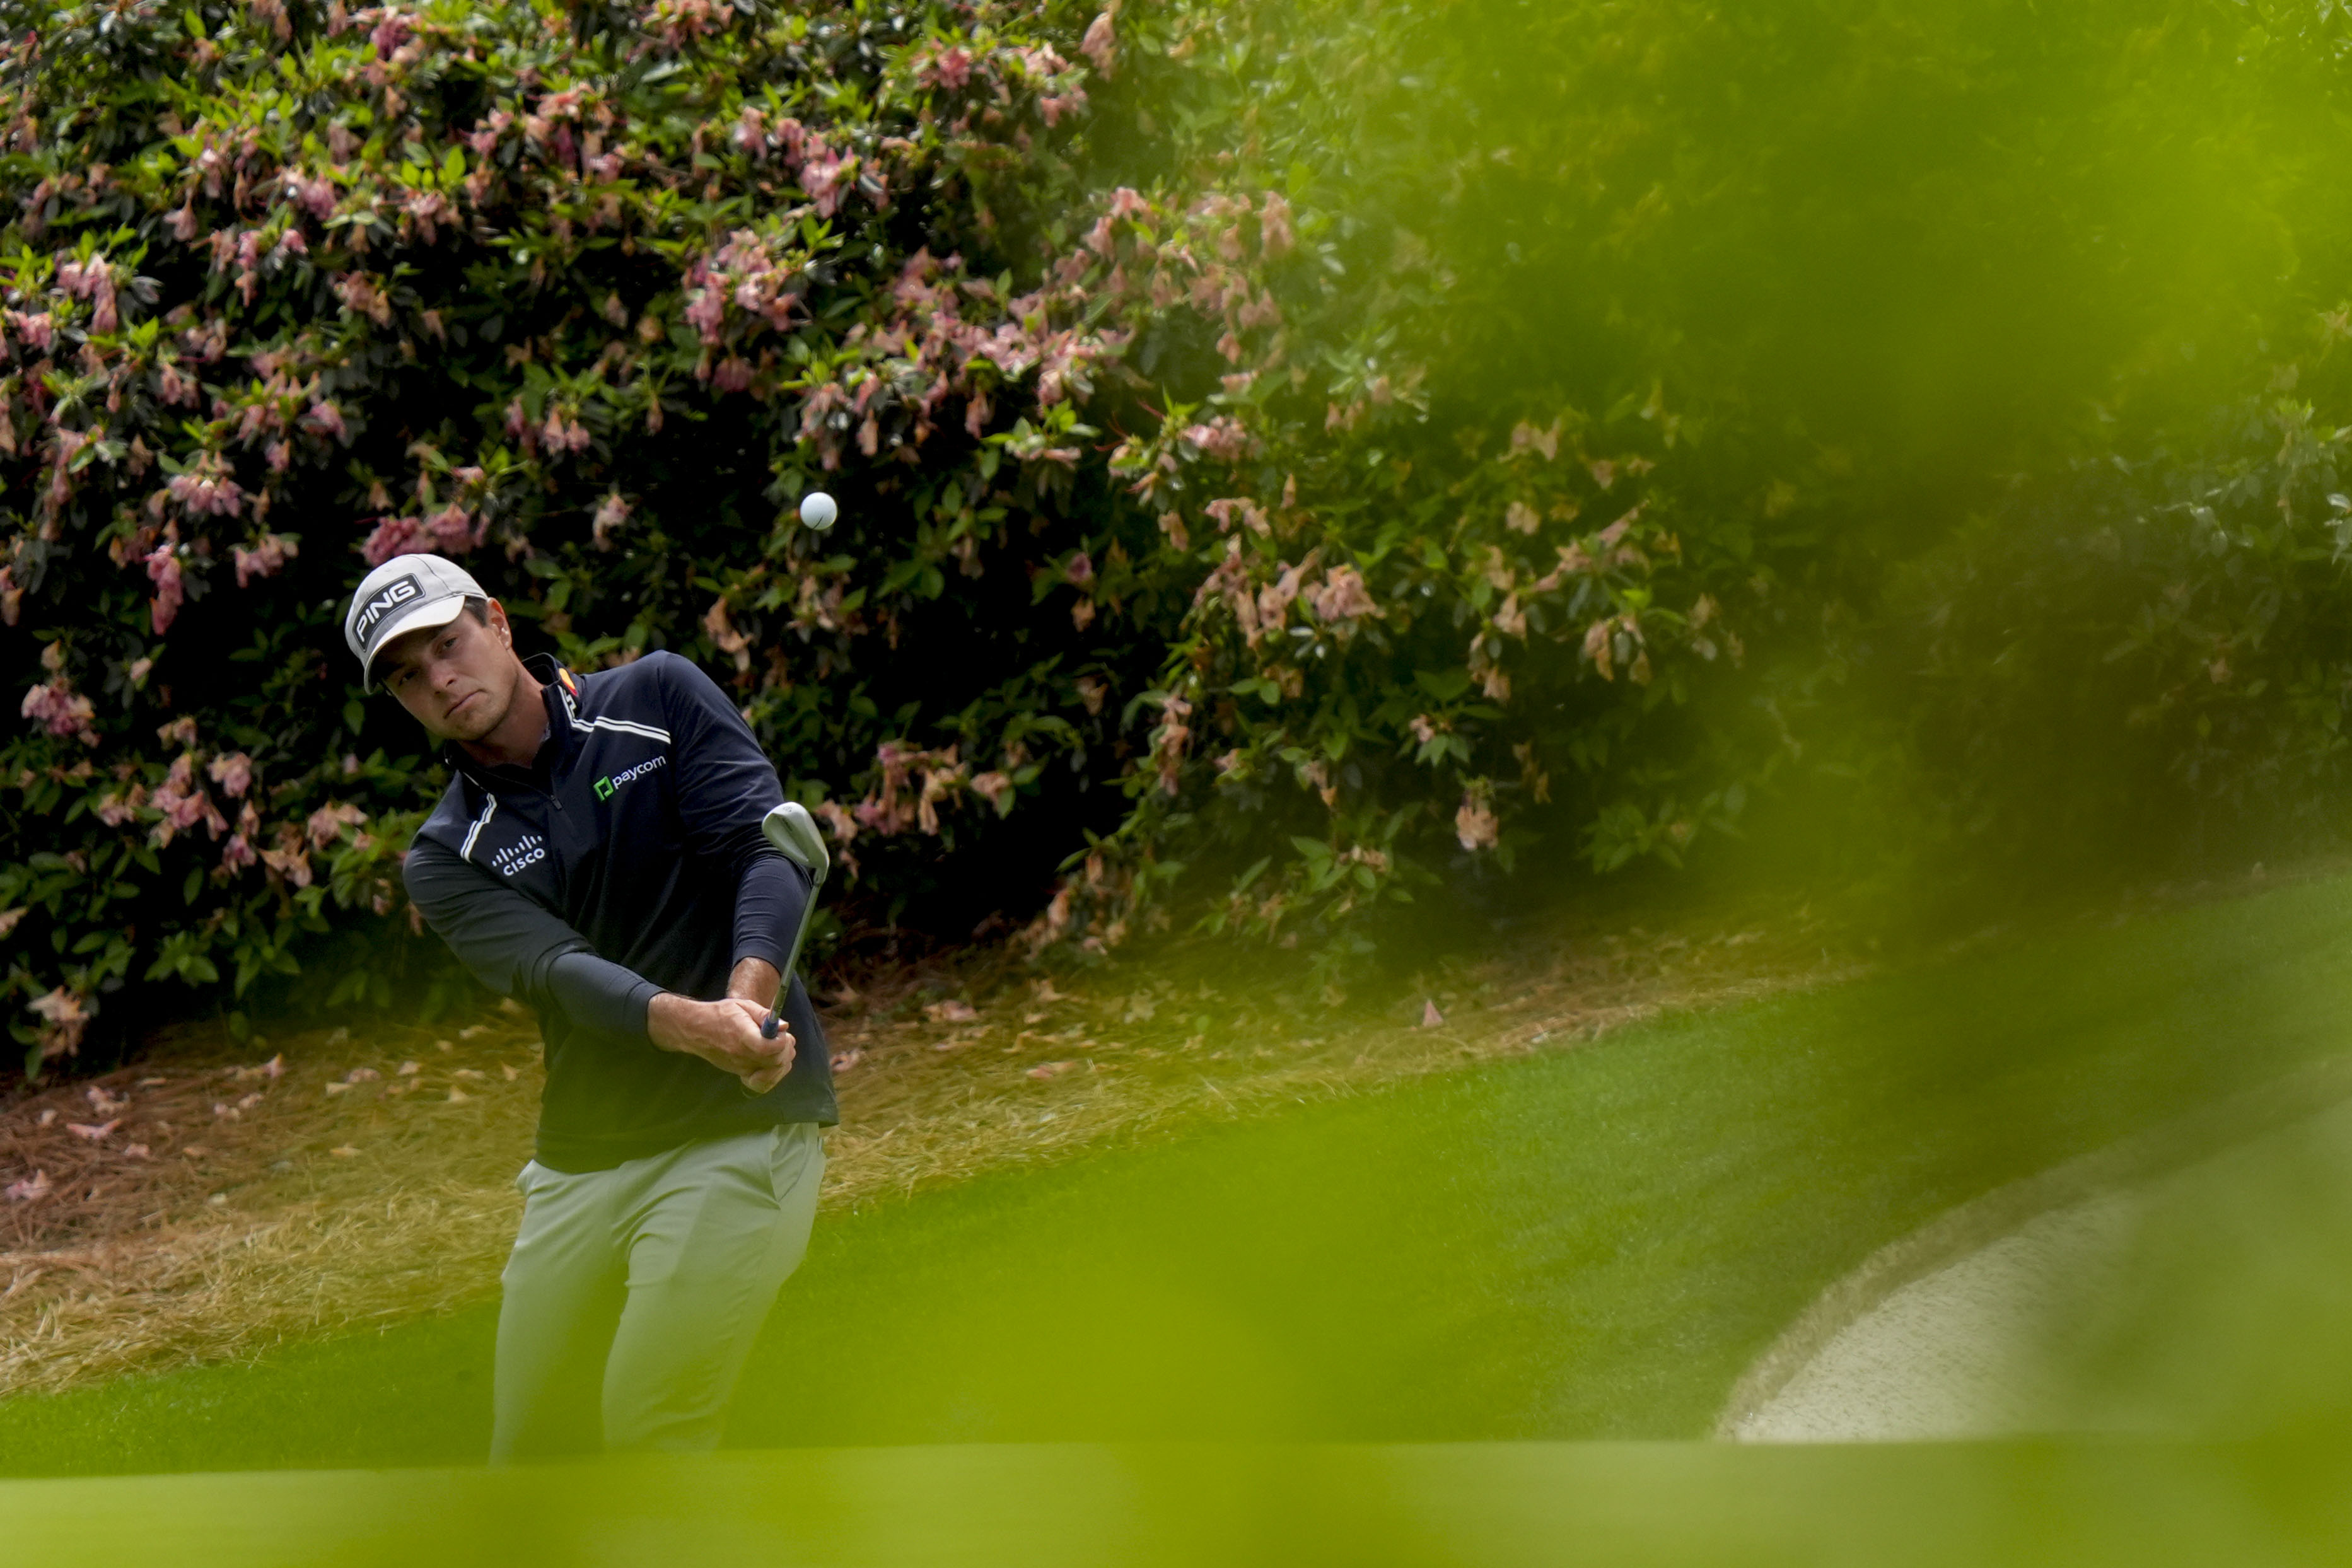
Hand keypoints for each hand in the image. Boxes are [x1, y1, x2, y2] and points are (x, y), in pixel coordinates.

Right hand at [648, 993, 793, 1093]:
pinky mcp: (740, 1074)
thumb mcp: (743, 1006)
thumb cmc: (720, 1015)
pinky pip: (762, 1083)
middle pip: (775, 1062)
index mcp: (742, 1036)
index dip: (781, 1041)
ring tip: (778, 1048)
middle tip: (783, 1037)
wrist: (696, 1030)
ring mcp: (740, 1067)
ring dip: (783, 1061)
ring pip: (773, 1073)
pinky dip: (773, 1075)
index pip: (767, 1048)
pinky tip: (772, 1063)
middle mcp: (741, 1055)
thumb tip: (784, 1027)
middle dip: (786, 1049)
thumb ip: (765, 1015)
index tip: (782, 1032)